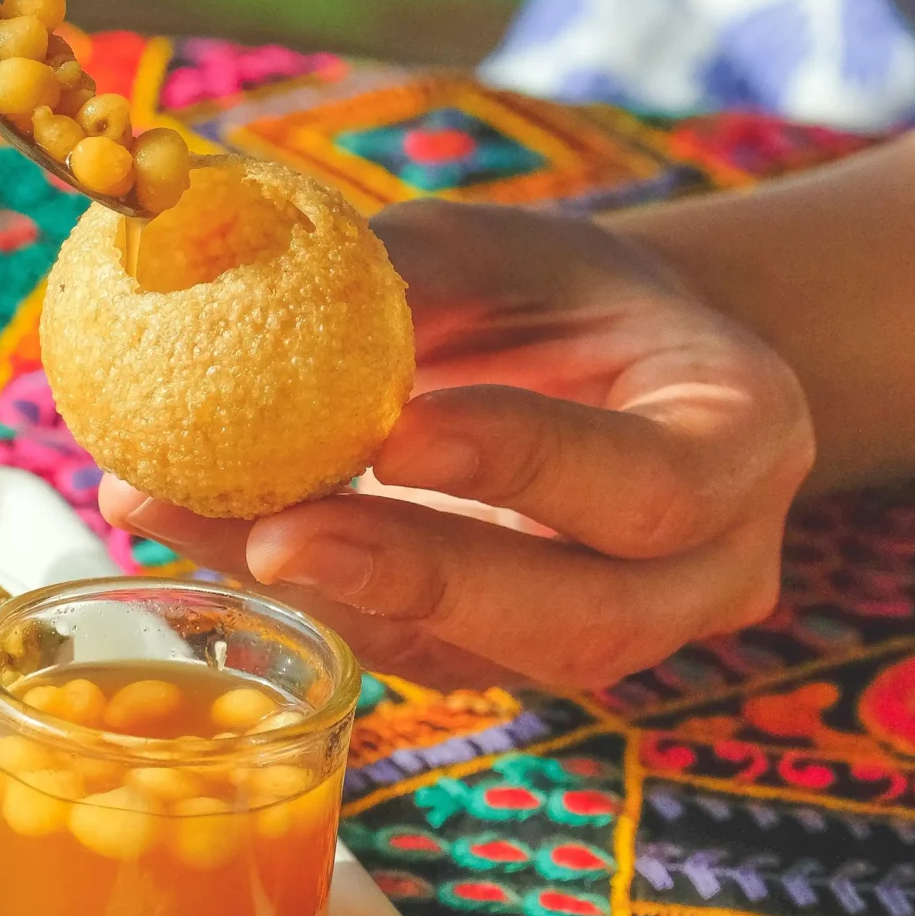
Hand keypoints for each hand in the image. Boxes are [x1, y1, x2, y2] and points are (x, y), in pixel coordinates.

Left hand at [100, 200, 815, 693]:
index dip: (521, 469)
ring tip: (173, 516)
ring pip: (480, 655)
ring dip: (321, 594)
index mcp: (741, 440)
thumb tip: (235, 266)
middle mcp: (707, 570)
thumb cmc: (564, 296)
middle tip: (272, 533)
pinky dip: (299, 599)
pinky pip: (413, 655)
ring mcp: (616, 639)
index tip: (394, 433)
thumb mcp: (509, 249)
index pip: (648, 482)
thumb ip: (409, 274)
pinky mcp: (514, 665)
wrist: (607, 376)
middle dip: (415, 577)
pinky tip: (192, 533)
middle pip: (578, 618)